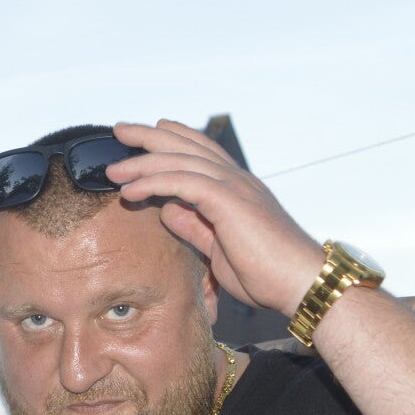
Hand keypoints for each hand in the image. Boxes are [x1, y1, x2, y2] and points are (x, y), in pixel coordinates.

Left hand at [107, 120, 323, 315]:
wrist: (301, 284)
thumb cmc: (266, 273)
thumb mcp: (218, 248)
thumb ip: (194, 225)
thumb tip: (168, 209)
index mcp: (237, 188)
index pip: (201, 151)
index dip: (173, 138)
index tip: (147, 134)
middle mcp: (236, 180)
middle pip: (187, 145)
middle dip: (151, 135)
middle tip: (120, 130)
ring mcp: (234, 187)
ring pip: (180, 160)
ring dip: (142, 162)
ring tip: (114, 169)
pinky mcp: (229, 201)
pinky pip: (182, 182)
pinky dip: (153, 183)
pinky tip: (131, 191)